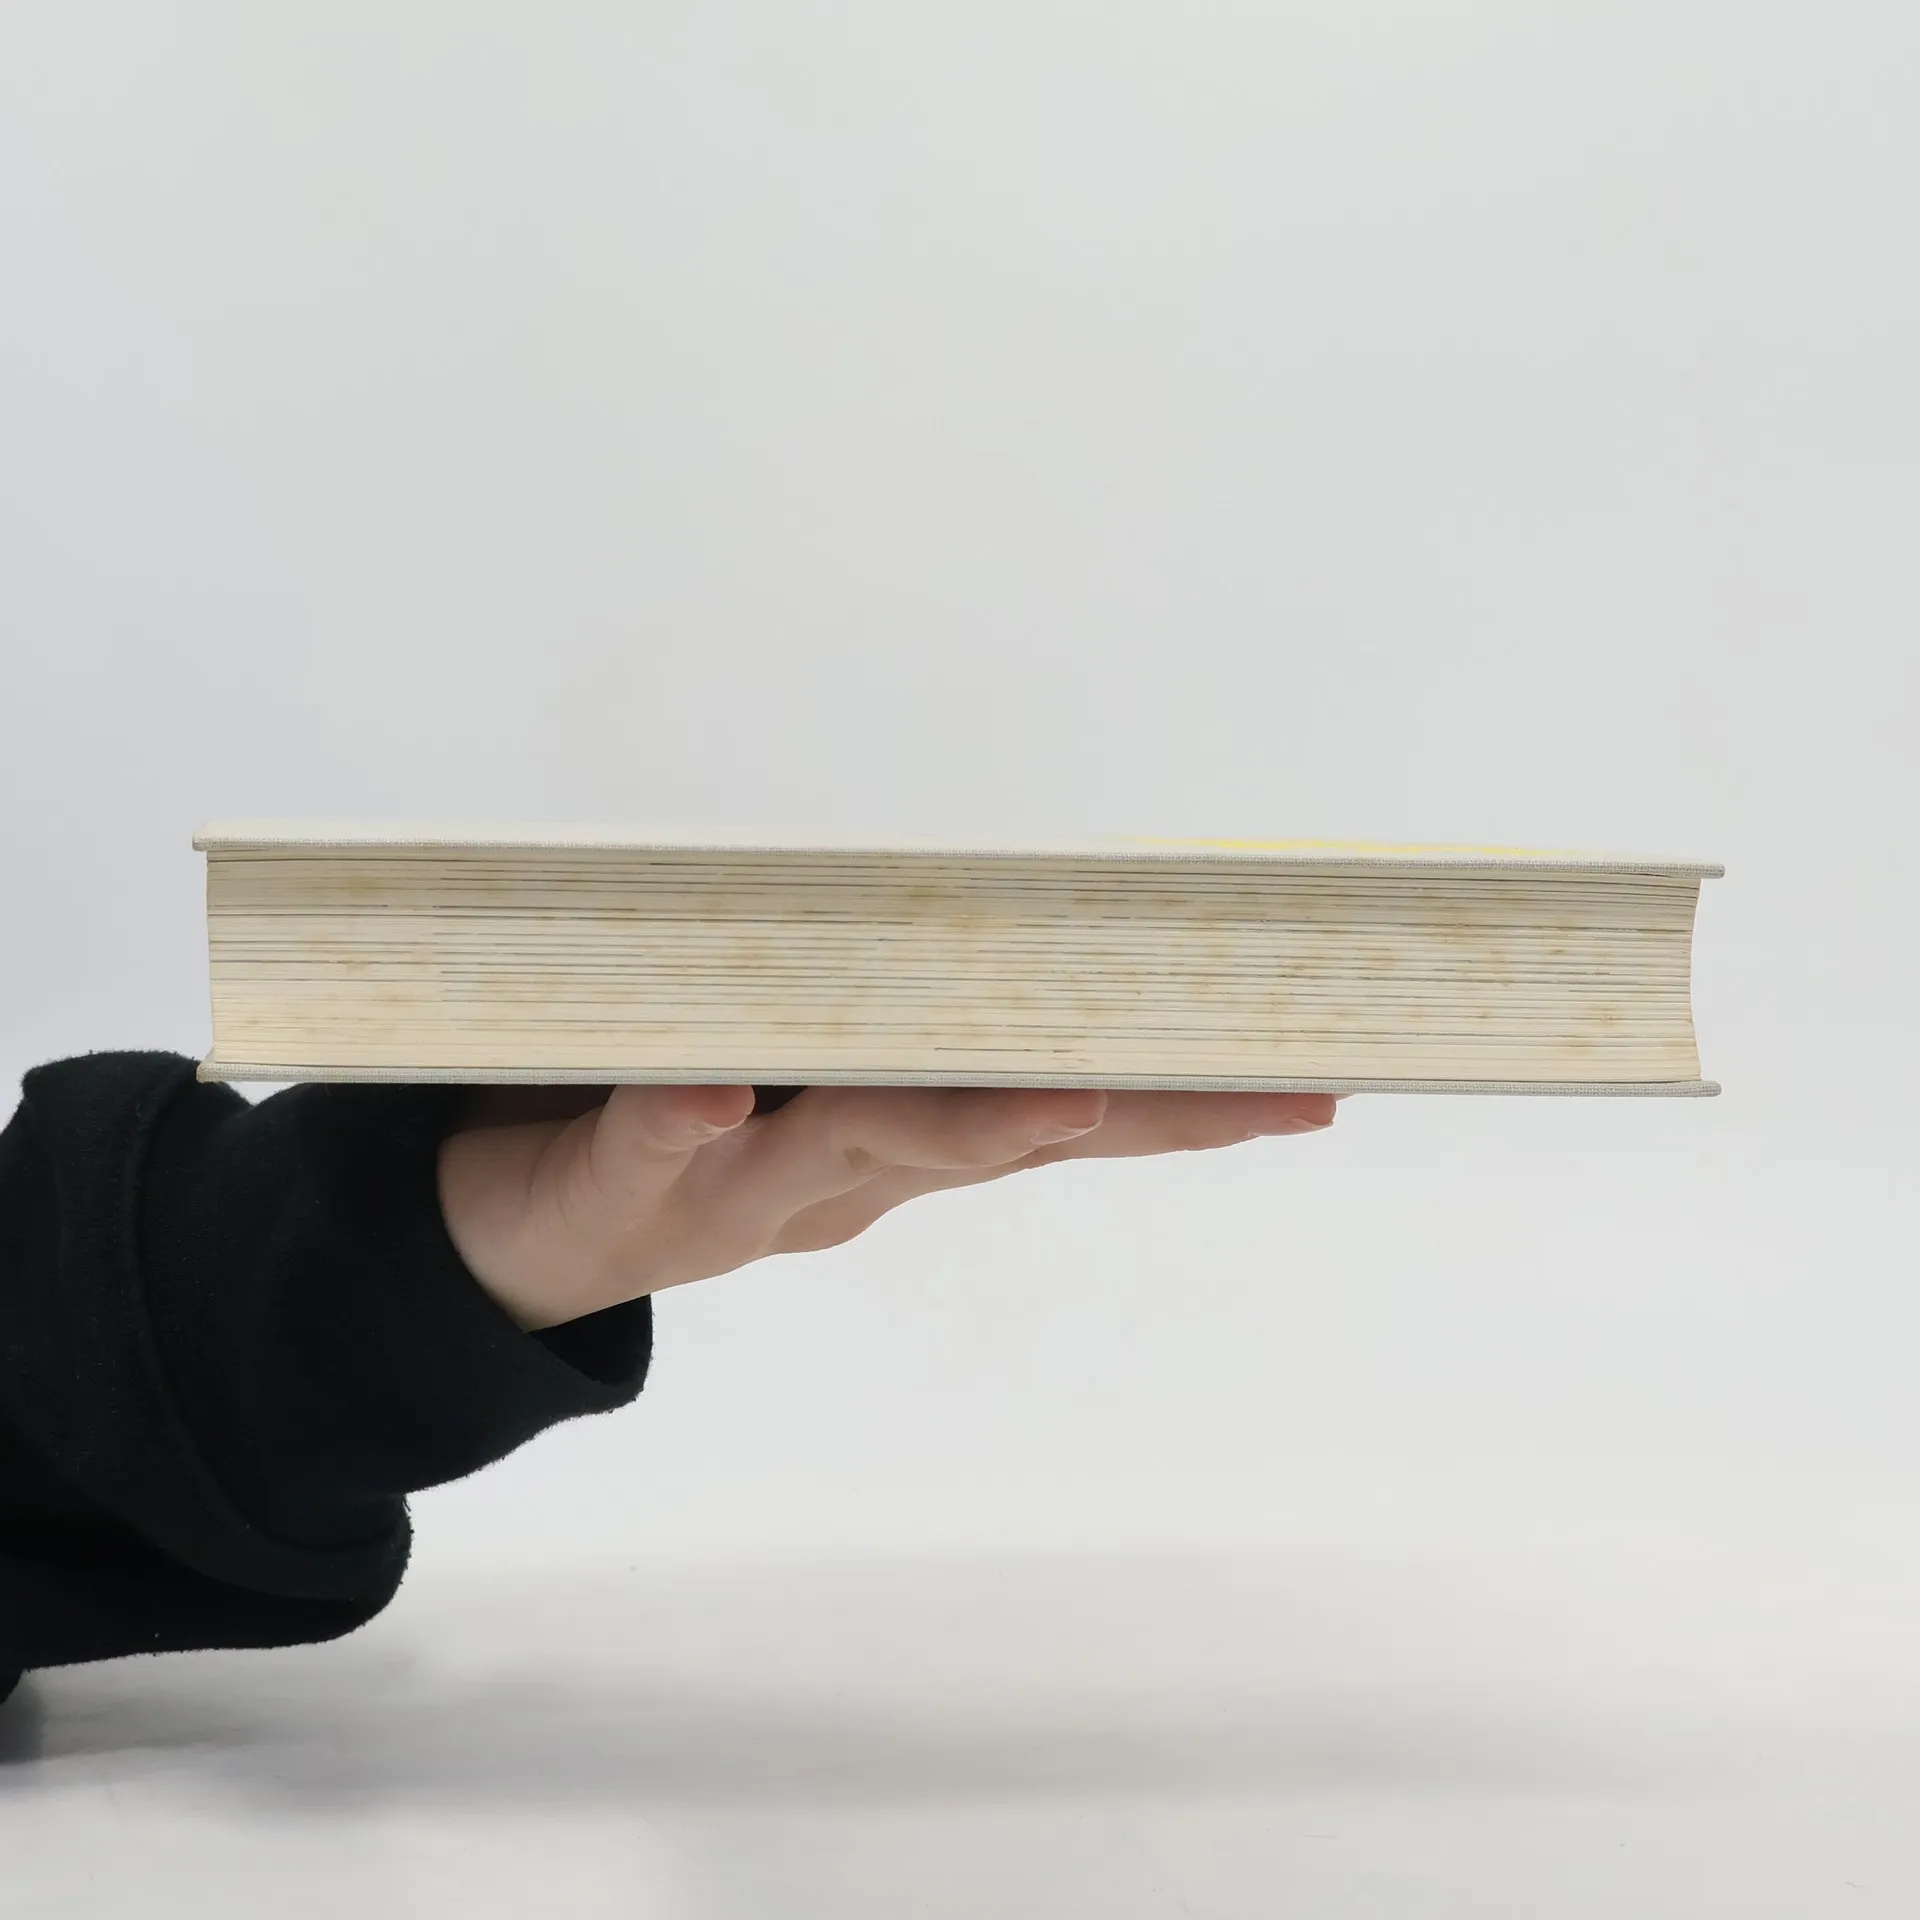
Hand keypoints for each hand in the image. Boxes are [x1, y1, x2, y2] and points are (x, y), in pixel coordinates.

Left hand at [438, 1084, 1335, 1329]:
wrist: (521, 1238)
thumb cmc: (690, 1127)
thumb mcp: (810, 1074)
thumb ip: (903, 1022)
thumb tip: (1015, 912)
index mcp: (900, 1138)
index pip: (1065, 1113)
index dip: (1186, 1108)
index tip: (1312, 1089)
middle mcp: (844, 1173)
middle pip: (992, 1136)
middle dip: (1119, 1109)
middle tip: (1246, 1094)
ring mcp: (737, 1187)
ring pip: (853, 1152)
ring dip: (946, 1125)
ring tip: (1045, 1107)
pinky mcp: (622, 1178)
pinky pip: (650, 1145)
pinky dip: (685, 1118)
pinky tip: (713, 1092)